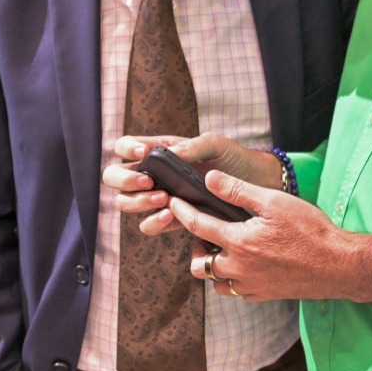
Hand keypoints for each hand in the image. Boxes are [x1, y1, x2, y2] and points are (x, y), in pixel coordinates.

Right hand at [102, 134, 281, 234]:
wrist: (256, 187)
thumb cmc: (235, 159)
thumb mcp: (216, 145)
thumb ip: (192, 147)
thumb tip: (166, 155)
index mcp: (160, 151)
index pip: (125, 147)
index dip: (126, 148)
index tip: (145, 153)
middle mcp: (154, 174)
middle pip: (115, 177)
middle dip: (124, 179)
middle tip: (148, 181)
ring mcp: (159, 197)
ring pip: (126, 203)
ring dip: (138, 202)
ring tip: (163, 199)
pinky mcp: (172, 219)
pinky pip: (148, 225)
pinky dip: (153, 221)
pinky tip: (170, 214)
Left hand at [171, 170, 371, 304]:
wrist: (337, 265)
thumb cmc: (309, 230)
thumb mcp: (273, 202)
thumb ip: (237, 191)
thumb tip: (210, 178)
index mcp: (239, 242)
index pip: (197, 226)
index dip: (181, 212)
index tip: (173, 202)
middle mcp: (239, 269)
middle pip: (199, 264)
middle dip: (197, 247)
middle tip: (208, 231)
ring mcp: (250, 286)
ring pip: (216, 282)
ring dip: (214, 266)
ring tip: (225, 248)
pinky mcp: (263, 295)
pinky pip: (236, 291)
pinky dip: (232, 278)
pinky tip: (246, 263)